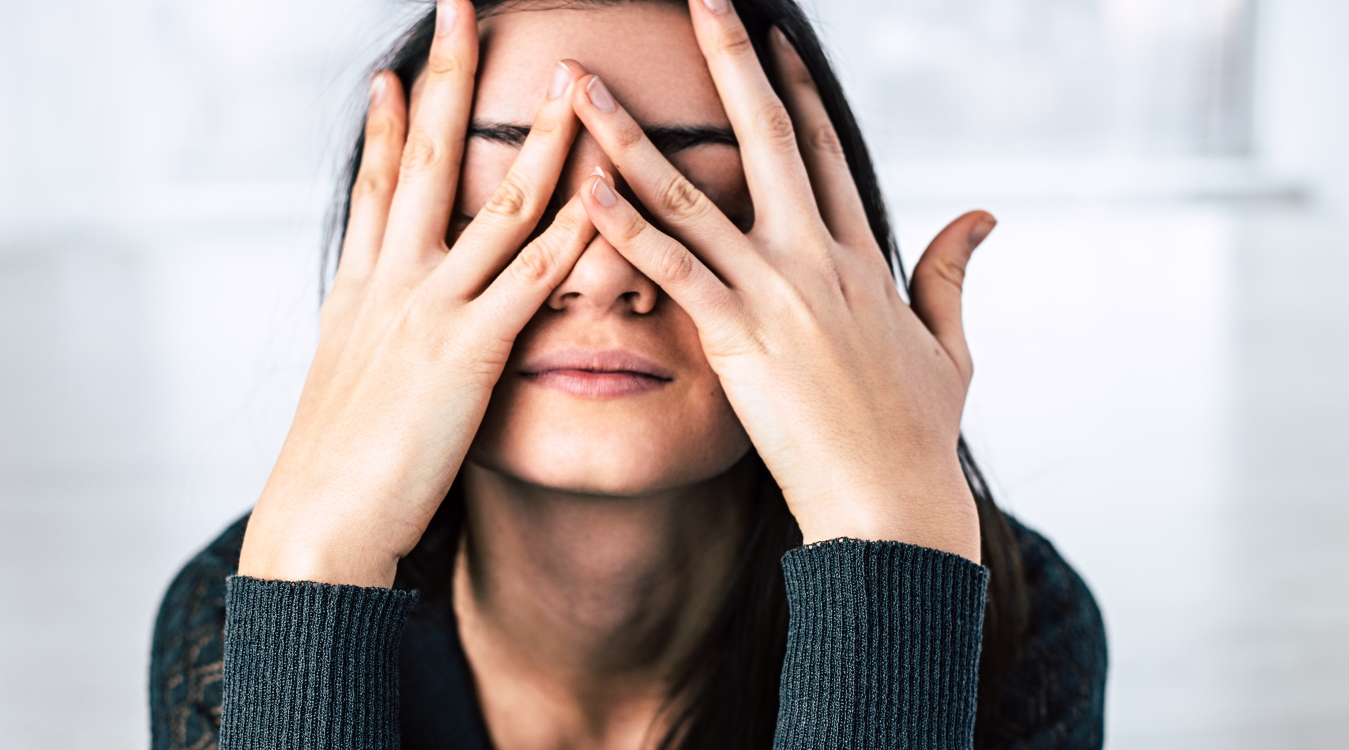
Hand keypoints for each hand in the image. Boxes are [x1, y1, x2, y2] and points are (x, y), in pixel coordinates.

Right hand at [238, 2, 595, 586]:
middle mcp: (392, 282)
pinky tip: (603, 194)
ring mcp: (431, 310)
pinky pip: (532, 279)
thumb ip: (372, 339)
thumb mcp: (347, 385)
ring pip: (495, 204)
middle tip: (464, 13)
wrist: (321, 523)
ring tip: (568, 79)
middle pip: (426, 160)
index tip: (400, 71)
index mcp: (359, 289)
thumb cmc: (336, 469)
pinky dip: (572, 234)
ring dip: (539, 138)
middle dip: (448, 81)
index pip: (377, 185)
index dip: (389, 123)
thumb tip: (380, 326)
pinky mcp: (470, 353)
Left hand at [568, 1, 994, 560]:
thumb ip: (952, 273)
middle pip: (766, 139)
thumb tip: (983, 215)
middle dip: (731, 62)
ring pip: (694, 195)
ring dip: (634, 136)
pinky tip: (586, 189)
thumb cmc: (917, 434)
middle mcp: (817, 257)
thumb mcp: (949, 345)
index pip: (822, 152)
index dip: (793, 90)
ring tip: (587, 86)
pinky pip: (674, 270)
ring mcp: (777, 292)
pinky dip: (628, 228)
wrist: (894, 503)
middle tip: (700, 0)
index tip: (771, 38)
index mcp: (861, 257)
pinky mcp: (739, 337)